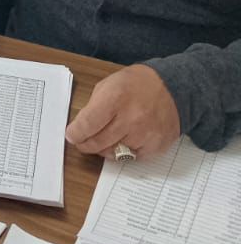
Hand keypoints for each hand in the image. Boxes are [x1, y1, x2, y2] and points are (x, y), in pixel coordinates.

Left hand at [65, 65, 180, 160]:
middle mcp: (131, 119)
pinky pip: (131, 158)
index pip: (87, 124)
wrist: (172, 88)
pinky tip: (123, 140)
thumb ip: (93, 106)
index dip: (75, 133)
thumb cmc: (136, 84)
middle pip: (97, 142)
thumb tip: (80, 127)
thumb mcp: (109, 84)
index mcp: (115, 98)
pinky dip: (123, 152)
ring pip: (113, 153)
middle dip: (85, 144)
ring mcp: (144, 135)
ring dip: (103, 149)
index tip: (71, 135)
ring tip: (103, 139)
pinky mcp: (155, 146)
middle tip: (81, 142)